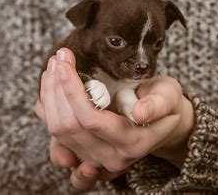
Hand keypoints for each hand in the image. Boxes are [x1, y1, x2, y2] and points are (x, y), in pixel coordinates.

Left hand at [35, 48, 194, 190]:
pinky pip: (55, 136)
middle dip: (57, 89)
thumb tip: (139, 113)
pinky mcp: (83, 154)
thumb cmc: (166, 104)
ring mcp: (95, 159)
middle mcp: (111, 156)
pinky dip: (48, 110)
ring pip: (57, 132)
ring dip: (50, 96)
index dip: (72, 91)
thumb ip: (158, 104)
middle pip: (68, 127)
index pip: (91, 121)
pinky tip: (51, 86)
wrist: (163, 123)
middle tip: (58, 59)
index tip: (64, 64)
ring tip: (54, 67)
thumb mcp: (169, 97)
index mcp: (132, 142)